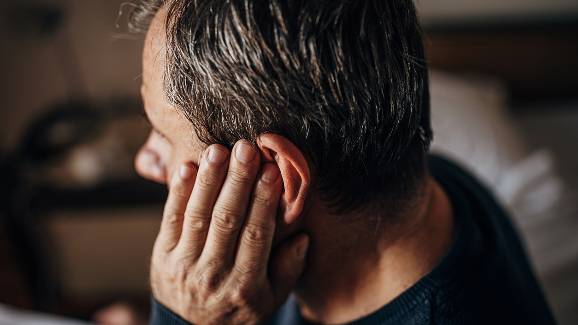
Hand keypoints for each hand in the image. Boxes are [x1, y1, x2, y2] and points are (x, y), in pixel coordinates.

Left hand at [150, 140, 309, 324]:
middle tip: (245, 148)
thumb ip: (288, 270)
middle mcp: (213, 274)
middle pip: (226, 221)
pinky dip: (178, 193)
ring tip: (218, 150)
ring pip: (198, 216)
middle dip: (236, 181)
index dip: (263, 201)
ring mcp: (184, 264)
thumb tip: (302, 237)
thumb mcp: (270, 300)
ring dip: (208, 180)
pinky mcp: (162, 255)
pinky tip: (188, 167)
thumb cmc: (238, 309)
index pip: (256, 235)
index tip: (272, 170)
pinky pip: (170, 220)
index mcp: (245, 285)